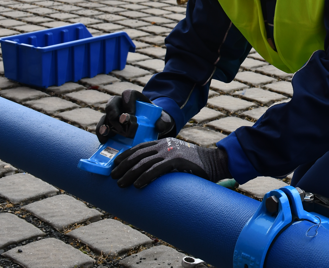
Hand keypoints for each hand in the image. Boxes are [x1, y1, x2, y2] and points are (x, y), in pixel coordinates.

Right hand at [95, 90, 174, 143]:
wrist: (152, 131)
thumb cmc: (157, 122)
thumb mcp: (164, 120)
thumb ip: (164, 122)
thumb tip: (158, 126)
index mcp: (135, 98)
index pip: (128, 94)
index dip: (128, 102)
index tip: (132, 114)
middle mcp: (122, 104)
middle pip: (113, 102)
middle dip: (114, 112)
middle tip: (121, 124)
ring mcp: (114, 114)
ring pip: (105, 114)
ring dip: (107, 124)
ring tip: (110, 134)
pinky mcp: (109, 126)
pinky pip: (101, 127)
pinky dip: (101, 133)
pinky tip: (104, 140)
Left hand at [111, 138, 229, 188]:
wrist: (216, 161)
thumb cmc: (196, 163)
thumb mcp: (177, 156)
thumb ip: (165, 161)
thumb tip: (149, 174)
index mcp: (164, 142)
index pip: (139, 147)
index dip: (124, 156)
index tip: (114, 165)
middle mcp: (165, 145)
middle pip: (137, 154)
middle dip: (122, 166)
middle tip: (113, 177)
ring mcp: (171, 152)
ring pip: (143, 162)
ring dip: (129, 174)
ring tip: (120, 184)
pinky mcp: (177, 160)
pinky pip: (156, 169)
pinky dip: (145, 177)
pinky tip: (138, 185)